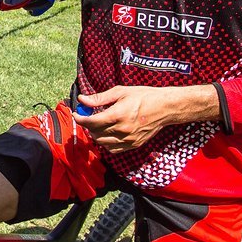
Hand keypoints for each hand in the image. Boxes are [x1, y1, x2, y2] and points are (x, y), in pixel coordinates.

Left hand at [72, 85, 218, 152]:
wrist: (165, 108)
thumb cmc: (143, 96)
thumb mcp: (120, 92)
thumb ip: (100, 98)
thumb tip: (82, 99)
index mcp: (118, 115)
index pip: (92, 122)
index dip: (80, 118)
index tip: (76, 113)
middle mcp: (122, 129)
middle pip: (95, 132)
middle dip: (87, 125)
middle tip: (87, 117)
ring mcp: (128, 139)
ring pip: (102, 143)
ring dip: (95, 135)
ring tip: (96, 125)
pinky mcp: (133, 145)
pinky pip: (113, 149)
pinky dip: (106, 144)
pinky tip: (106, 134)